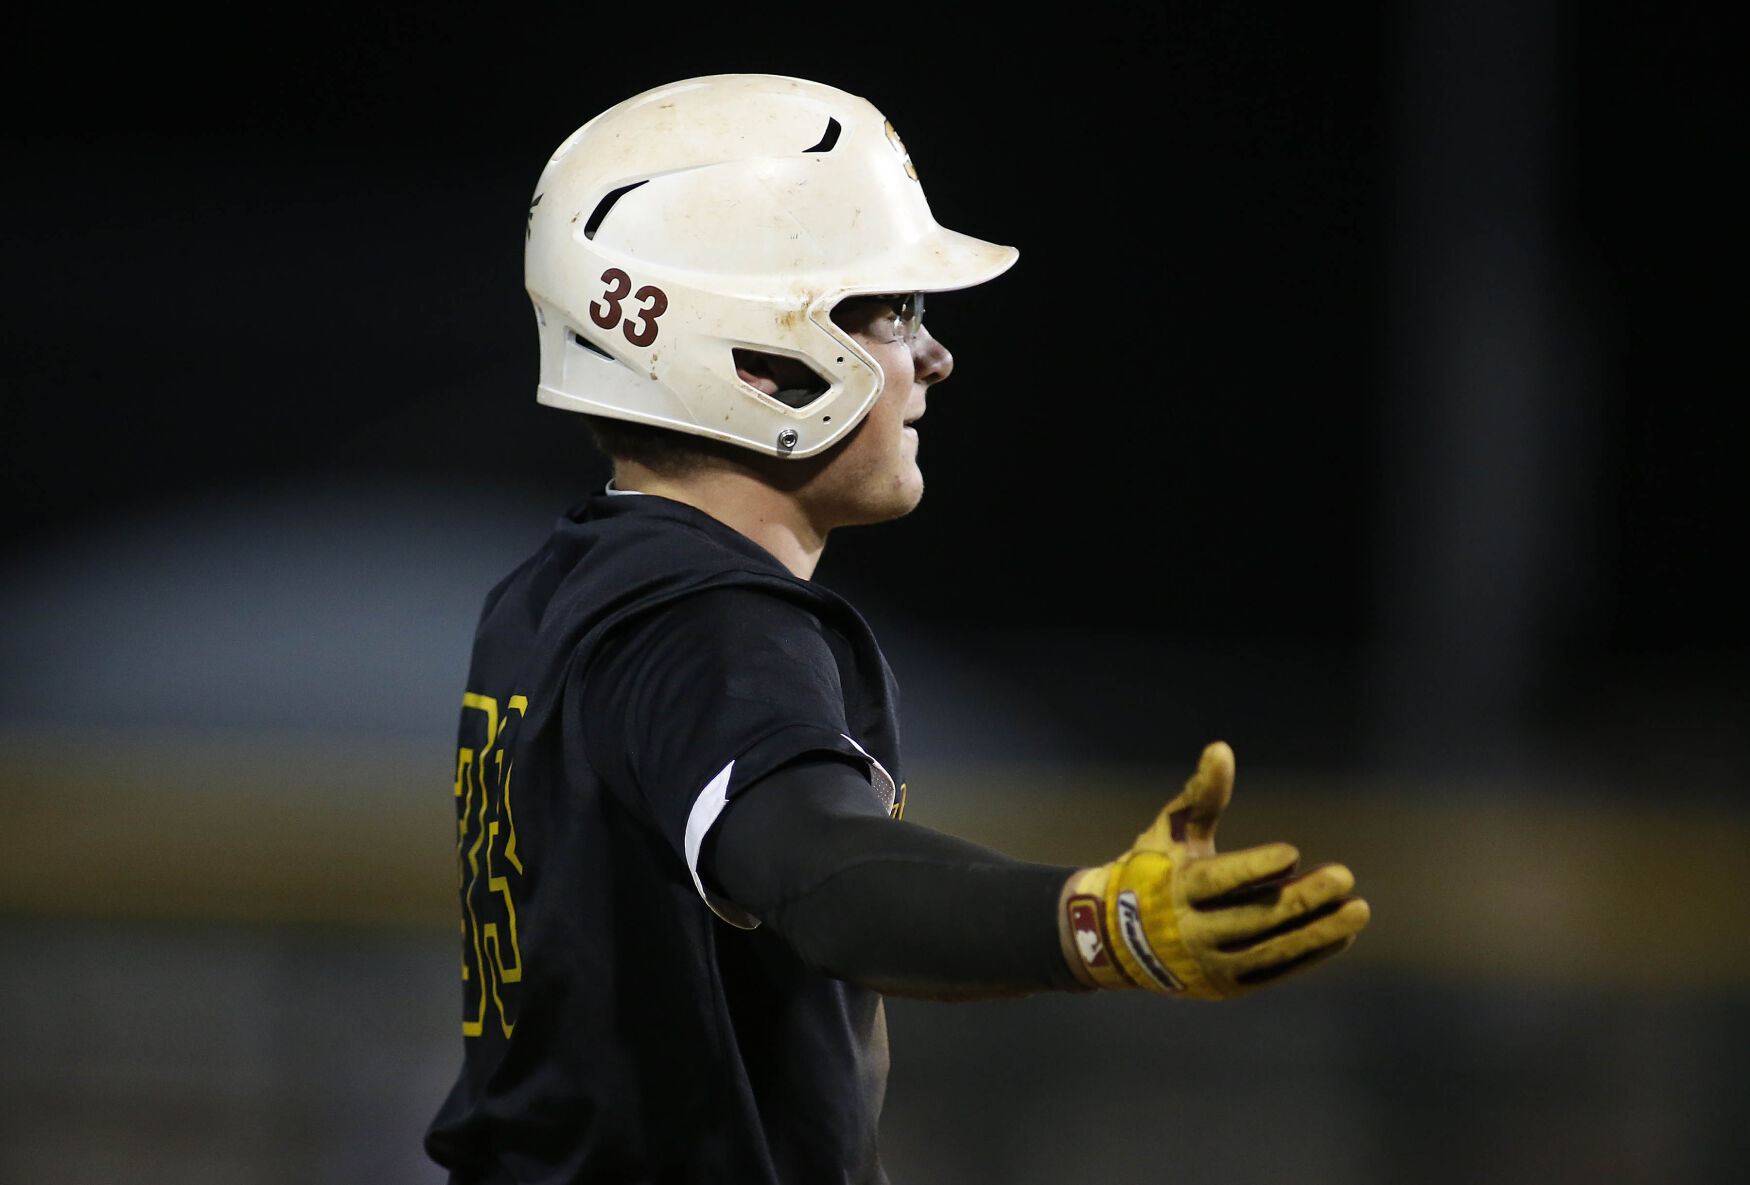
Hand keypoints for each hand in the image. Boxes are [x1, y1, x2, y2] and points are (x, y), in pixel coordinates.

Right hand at [1060, 741, 1369, 998]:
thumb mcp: (1171, 830)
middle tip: (1344, 876)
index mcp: (1175, 889)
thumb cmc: (1153, 870)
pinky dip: (1310, 954)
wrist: (1117, 940)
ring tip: (1358, 909)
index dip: (1254, 868)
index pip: (1218, 881)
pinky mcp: (1227, 987)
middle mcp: (1191, 932)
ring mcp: (1211, 965)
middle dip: (1302, 898)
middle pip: (1254, 917)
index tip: (1292, 852)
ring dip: (1319, 931)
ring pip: (1271, 948)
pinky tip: (1342, 934)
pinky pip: (1275, 972)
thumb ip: (1202, 794)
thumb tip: (1221, 748)